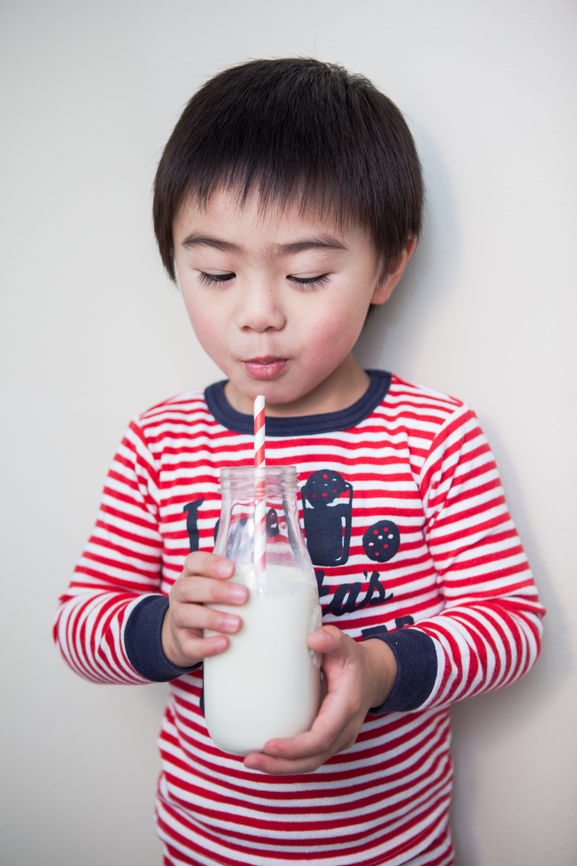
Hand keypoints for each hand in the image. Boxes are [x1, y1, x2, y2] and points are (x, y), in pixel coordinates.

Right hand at [161, 551, 247, 667]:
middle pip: (189, 587)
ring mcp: (178, 619)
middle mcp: (181, 594)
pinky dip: (206, 646)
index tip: (232, 569)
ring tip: (238, 624)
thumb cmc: (214, 603)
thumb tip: (287, 583)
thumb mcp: (223, 587)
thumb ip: (244, 580)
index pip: (194, 562)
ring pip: (185, 615)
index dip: (210, 564)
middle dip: (217, 591)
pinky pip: (189, 645)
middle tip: (243, 597)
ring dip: (213, 618)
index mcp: (193, 575)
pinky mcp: (183, 643)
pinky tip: (224, 644)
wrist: (189, 635)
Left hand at [243, 626, 396, 774]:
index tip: (269, 745)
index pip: (321, 737)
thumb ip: (332, 639)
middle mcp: (345, 730)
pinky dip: (287, 761)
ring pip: (310, 763)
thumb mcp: (345, 646)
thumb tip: (313, 638)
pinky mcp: (329, 742)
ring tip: (250, 760)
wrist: (373, 676)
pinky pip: (309, 757)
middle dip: (281, 764)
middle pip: (313, 758)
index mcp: (346, 708)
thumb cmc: (353, 660)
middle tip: (249, 759)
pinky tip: (264, 755)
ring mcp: (339, 739)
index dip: (295, 746)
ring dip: (280, 767)